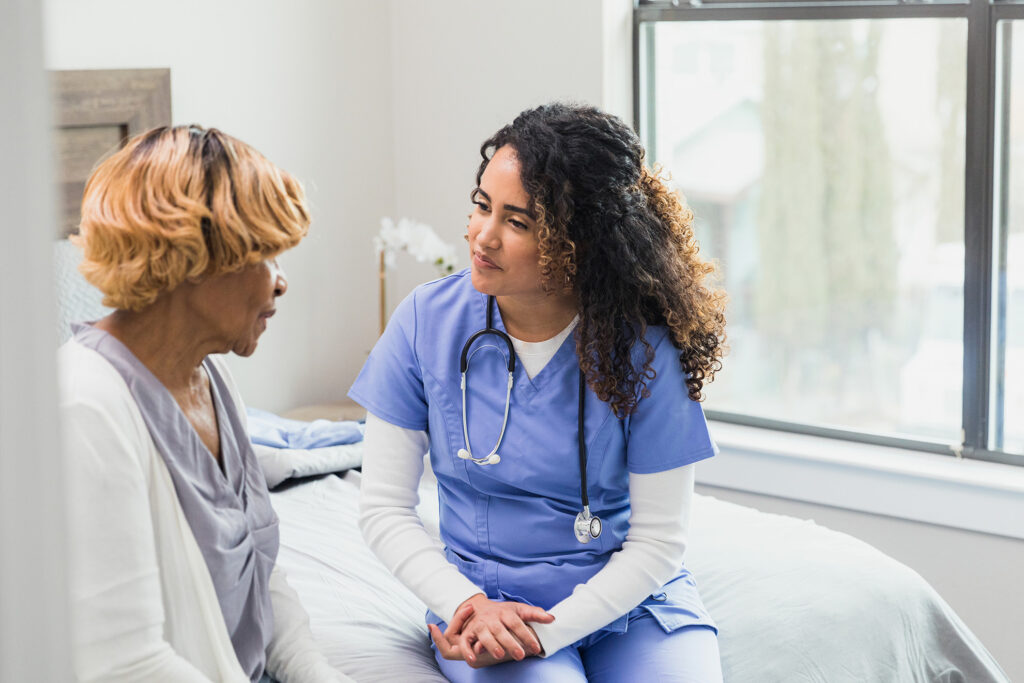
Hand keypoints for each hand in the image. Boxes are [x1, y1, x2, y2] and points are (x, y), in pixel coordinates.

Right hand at [430, 594, 552, 667]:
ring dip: (491, 645)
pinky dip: (468, 650)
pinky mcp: (468, 633)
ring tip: (500, 655)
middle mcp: (492, 619)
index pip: (517, 623)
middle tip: (520, 655)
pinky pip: (466, 642)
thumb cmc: (502, 612)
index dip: (526, 635)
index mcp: (506, 613)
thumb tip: (552, 618)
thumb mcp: (519, 610)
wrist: (477, 607)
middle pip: (501, 630)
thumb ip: (535, 614)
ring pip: (485, 636)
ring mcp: (479, 626)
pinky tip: (474, 659)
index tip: (536, 647)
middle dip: (510, 643)